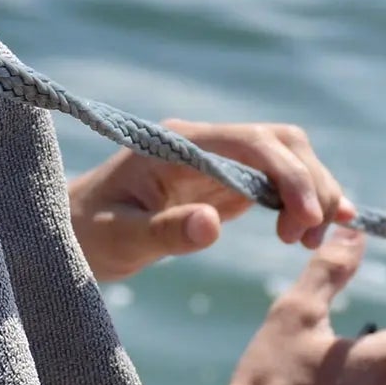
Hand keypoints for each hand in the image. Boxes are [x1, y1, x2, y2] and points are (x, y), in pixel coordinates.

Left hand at [68, 119, 354, 282]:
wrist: (71, 232)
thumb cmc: (87, 233)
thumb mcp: (120, 239)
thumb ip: (164, 232)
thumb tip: (211, 224)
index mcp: (177, 144)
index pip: (250, 142)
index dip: (289, 174)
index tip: (306, 219)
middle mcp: (203, 143)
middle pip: (280, 143)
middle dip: (310, 183)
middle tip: (312, 238)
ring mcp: (216, 160)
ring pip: (286, 158)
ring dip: (312, 193)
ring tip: (312, 242)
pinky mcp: (223, 183)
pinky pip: (275, 182)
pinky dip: (302, 202)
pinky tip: (314, 230)